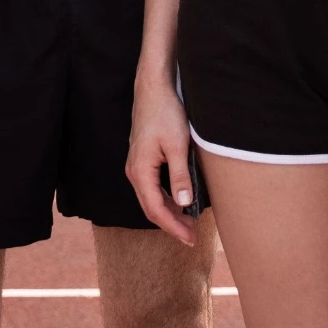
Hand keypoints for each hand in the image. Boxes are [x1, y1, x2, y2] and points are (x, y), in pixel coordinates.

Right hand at [126, 73, 198, 243]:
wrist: (154, 88)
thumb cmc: (165, 112)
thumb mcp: (177, 145)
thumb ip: (181, 176)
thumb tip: (185, 205)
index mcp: (140, 171)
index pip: (156, 210)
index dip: (173, 227)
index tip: (190, 239)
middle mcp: (134, 171)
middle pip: (151, 208)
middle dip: (171, 224)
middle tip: (192, 237)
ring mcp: (137, 166)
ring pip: (151, 199)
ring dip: (169, 213)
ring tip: (189, 223)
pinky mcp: (143, 160)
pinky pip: (152, 188)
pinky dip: (166, 199)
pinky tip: (180, 202)